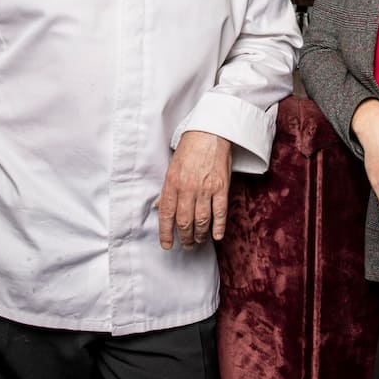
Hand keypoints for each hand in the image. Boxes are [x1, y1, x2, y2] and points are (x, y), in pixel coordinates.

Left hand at [156, 131, 231, 250]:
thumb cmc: (190, 150)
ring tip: (198, 240)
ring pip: (201, 220)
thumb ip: (166, 190)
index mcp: (172, 183)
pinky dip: (218, 227)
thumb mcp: (171, 168)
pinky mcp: (221, 187)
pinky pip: (220, 212)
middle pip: (184, 221)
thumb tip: (158, 207)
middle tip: (186, 244)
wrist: (209, 133)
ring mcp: (205, 188)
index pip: (166, 214)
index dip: (166, 233)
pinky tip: (216, 235)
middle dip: (184, 237)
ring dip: (199, 235)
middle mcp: (187, 188)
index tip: (166, 244)